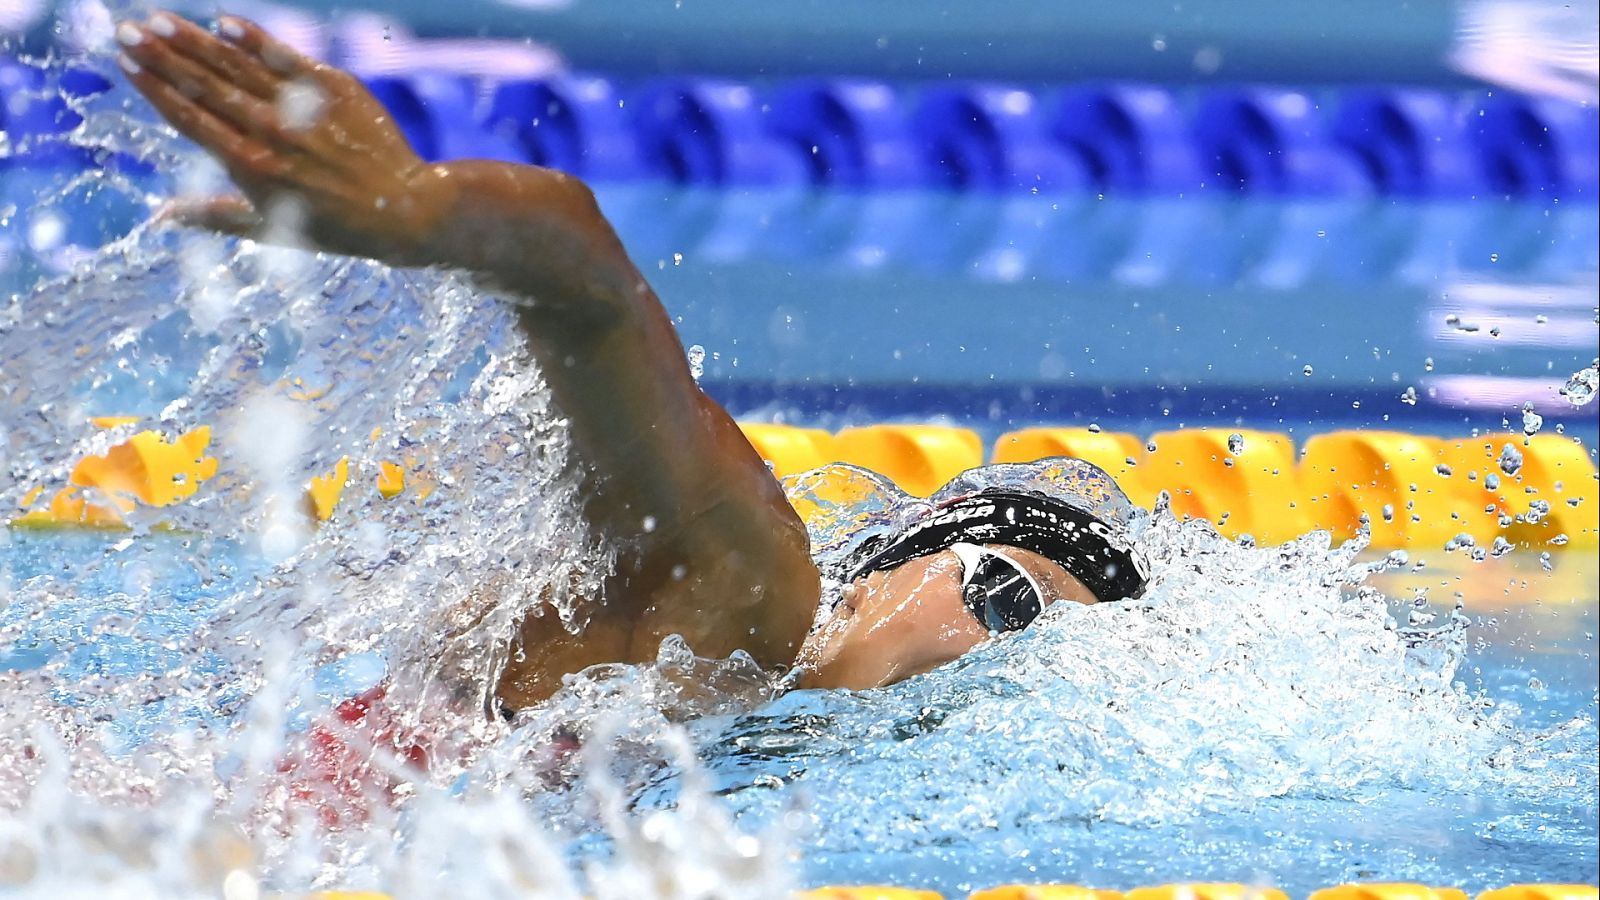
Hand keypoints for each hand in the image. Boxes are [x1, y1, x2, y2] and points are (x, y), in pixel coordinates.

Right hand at [117, 11, 445, 262]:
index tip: (125, 63)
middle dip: (161, 55)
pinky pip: (287, 58)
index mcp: (250, 166)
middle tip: (128, 29)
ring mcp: (303, 108)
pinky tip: (224, 21)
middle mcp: (272, 132)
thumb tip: (163, 217)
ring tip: (159, 20)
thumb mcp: (272, 232)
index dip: (154, 88)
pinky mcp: (335, 89)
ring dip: (195, 40)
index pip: (189, 117)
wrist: (405, 210)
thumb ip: (216, 217)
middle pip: (204, 85)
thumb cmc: (337, 227)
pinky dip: (255, 39)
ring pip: (238, 66)